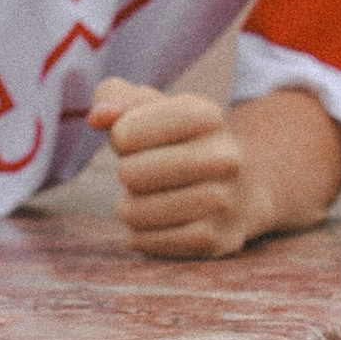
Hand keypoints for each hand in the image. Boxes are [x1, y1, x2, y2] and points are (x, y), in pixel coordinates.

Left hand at [88, 77, 340, 258]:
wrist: (242, 188)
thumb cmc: (178, 141)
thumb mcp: (150, 107)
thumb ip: (113, 97)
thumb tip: (98, 118)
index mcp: (206, 115)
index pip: (125, 133)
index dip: (122, 138)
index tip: (143, 139)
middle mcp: (223, 157)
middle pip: (130, 174)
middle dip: (127, 174)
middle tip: (148, 172)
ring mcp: (224, 202)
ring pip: (135, 212)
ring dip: (131, 207)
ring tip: (152, 198)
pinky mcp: (215, 241)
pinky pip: (147, 242)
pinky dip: (141, 235)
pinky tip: (158, 223)